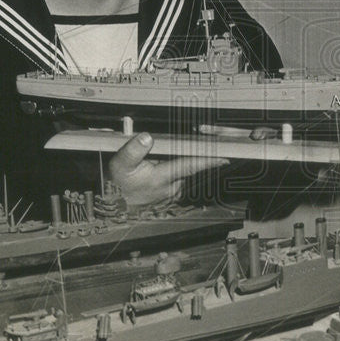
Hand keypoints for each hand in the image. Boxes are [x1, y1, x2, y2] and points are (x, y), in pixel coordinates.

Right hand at [108, 133, 228, 209]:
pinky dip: (177, 167)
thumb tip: (147, 137)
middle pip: (189, 165)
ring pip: (184, 171)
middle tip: (201, 139)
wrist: (114, 203)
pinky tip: (166, 163)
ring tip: (173, 153)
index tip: (225, 156)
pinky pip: (179, 176)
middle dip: (194, 153)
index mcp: (161, 178)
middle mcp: (171, 186)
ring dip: (183, 161)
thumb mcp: (119, 165)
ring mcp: (172, 191)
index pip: (190, 166)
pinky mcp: (170, 192)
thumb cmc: (117, 183)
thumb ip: (133, 150)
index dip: (208, 160)